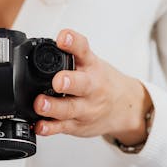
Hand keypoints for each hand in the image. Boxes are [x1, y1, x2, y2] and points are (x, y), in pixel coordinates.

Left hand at [32, 29, 152, 145]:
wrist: (126, 108)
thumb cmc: (103, 84)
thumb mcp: (92, 63)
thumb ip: (70, 54)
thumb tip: (41, 45)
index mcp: (92, 66)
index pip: (83, 49)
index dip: (73, 42)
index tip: (63, 38)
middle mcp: (91, 87)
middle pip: (81, 84)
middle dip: (69, 81)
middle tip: (58, 80)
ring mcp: (85, 108)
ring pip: (70, 109)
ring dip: (54, 107)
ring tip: (40, 104)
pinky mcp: (77, 125)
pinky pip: (62, 127)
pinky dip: (50, 128)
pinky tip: (40, 126)